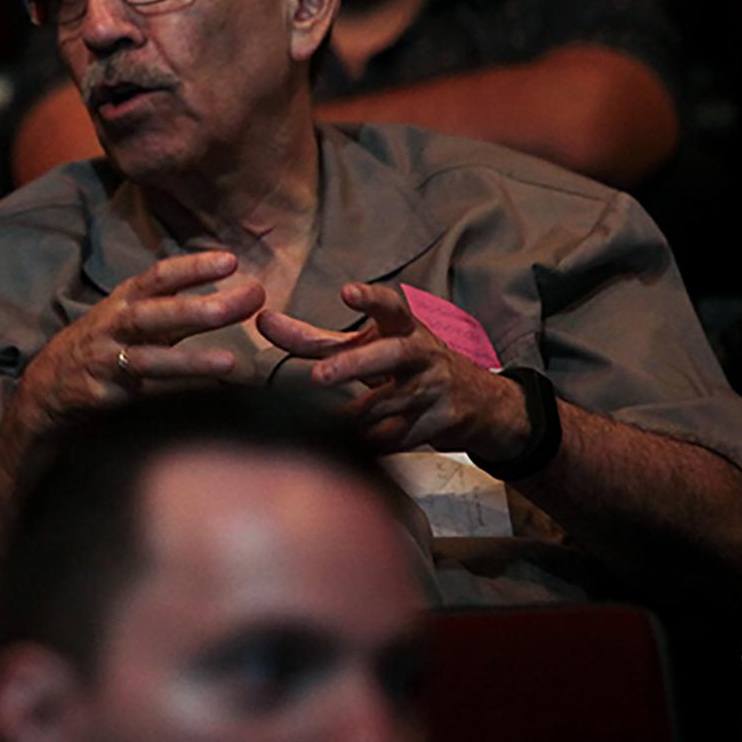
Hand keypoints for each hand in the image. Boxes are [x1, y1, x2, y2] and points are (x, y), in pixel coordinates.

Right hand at [11, 250, 255, 435]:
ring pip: (148, 358)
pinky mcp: (104, 393)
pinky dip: (176, 394)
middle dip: (200, 307)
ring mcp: (106, 360)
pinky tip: (205, 397)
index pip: (159, 276)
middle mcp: (113, 325)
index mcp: (124, 300)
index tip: (232, 261)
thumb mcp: (129, 316)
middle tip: (246, 301)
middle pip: (156, 313)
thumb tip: (230, 294)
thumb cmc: (102, 345)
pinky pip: (144, 394)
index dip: (194, 267)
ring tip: (230, 363)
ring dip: (190, 360)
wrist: (47, 386)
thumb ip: (172, 305)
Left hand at [257, 282, 525, 455]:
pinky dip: (375, 443)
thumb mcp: (369, 345)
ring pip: (390, 403)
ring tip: (328, 423)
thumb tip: (262, 321)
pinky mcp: (444, 420)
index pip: (390, 306)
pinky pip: (401, 436)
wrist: (479, 403)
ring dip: (357, 416)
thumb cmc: (408, 366)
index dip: (370, 299)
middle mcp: (423, 353)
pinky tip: (354, 448)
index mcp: (404, 328)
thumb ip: (315, 339)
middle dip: (356, 364)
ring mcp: (436, 387)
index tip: (347, 293)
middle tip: (320, 376)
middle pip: (390, 354)